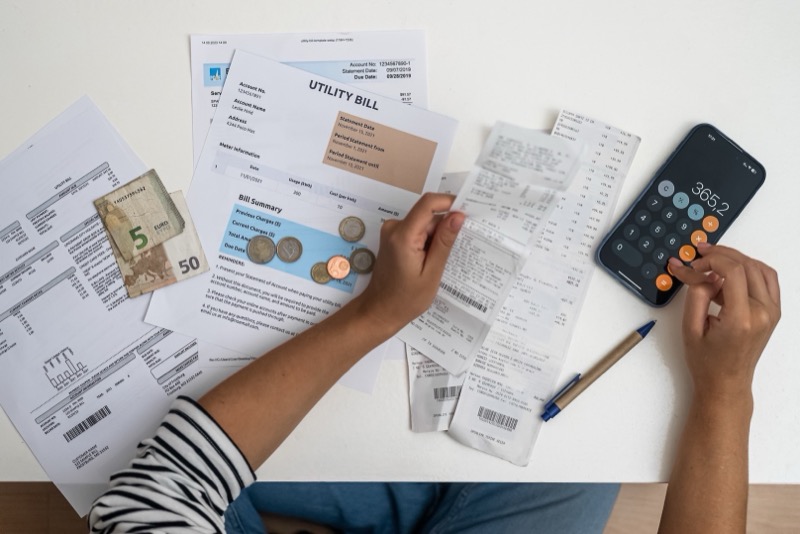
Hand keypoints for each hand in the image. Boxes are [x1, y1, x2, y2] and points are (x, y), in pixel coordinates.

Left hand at [355, 193, 464, 334]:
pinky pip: (417, 230)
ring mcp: (392, 232)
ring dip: (436, 237)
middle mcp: (394, 228)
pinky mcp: (393, 237)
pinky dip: (428, 241)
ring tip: (440, 261)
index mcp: (403, 236)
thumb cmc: (406, 299)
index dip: (450, 202)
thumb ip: (444, 242)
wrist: (380, 311)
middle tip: (457, 249)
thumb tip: (458, 216)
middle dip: (445, 227)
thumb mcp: (431, 273)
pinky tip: (431, 260)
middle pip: (428, 214)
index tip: (468, 213)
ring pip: (424, 223)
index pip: (428, 203)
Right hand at [668, 243, 780, 400]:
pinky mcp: (772, 311)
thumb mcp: (691, 327)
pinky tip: (729, 273)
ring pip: (759, 268)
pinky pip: (767, 279)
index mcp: (742, 319)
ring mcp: (772, 312)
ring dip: (735, 259)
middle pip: (747, 265)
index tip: (693, 265)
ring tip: (712, 261)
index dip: (710, 260)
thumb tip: (702, 272)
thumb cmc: (708, 362)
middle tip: (699, 255)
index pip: (733, 271)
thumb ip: (696, 294)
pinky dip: (749, 269)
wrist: (726, 383)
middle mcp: (763, 313)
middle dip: (719, 255)